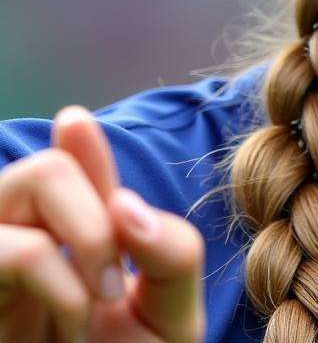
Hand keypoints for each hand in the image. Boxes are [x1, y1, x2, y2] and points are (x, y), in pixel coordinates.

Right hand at [0, 105, 206, 341]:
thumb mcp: (172, 320)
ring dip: (79, 233)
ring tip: (95, 301)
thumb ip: (172, 256)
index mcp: (76, 250)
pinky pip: (5, 248)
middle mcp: (28, 255)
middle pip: (40, 168)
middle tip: (117, 276)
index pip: (72, 175)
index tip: (74, 124)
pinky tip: (72, 326)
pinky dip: (55, 276)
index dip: (77, 144)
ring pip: (18, 186)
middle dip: (92, 199)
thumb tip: (127, 206)